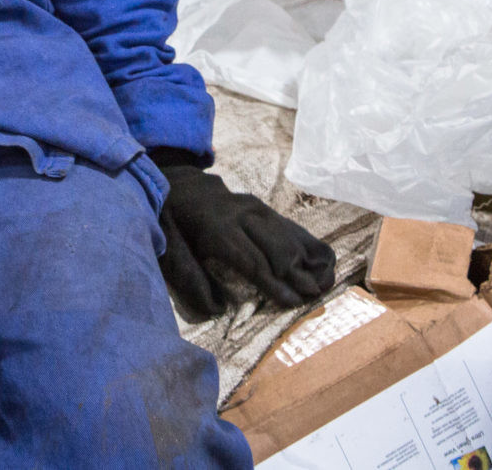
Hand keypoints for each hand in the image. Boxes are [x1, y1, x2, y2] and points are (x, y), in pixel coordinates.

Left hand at [150, 151, 335, 320]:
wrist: (175, 183)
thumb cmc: (171, 223)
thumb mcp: (169, 250)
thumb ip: (190, 280)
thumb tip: (217, 308)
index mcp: (217, 227)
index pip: (253, 260)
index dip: (274, 283)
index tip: (293, 301)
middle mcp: (241, 214)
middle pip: (275, 246)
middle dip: (296, 273)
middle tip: (313, 295)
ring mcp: (254, 206)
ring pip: (286, 234)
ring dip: (304, 258)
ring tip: (322, 281)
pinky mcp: (260, 206)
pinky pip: (286, 225)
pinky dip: (304, 242)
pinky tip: (318, 259)